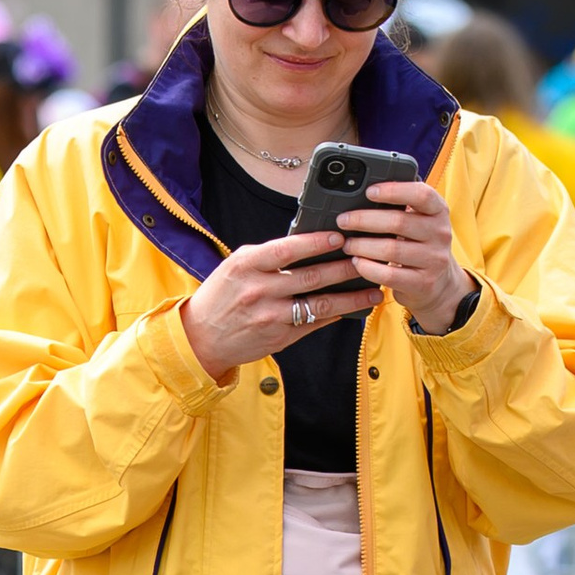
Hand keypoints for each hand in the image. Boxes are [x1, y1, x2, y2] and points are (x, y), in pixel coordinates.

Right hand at [184, 231, 369, 378]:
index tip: (339, 237)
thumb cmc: (220, 296)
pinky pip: (313, 324)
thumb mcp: (236, 266)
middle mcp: (260, 291)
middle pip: (311, 277)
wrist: (200, 338)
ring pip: (319, 305)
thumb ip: (268, 255)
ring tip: (373, 293)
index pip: (287, 249)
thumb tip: (307, 244)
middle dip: (344, 269)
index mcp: (247, 266)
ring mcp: (271, 317)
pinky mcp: (279, 337)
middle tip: (367, 260)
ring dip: (350, 299)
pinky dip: (334, 316)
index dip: (316, 242)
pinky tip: (352, 309)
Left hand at [337, 179, 470, 331]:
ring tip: (347, 244)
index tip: (369, 192)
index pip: (421, 194)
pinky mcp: (423, 283)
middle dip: (364, 220)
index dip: (394, 191)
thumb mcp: (419, 221)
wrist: (440, 283)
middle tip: (343, 221)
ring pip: (391, 249)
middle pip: (399, 222)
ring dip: (362, 246)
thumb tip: (361, 196)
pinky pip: (389, 275)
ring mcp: (434, 260)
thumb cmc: (419, 244)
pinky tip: (357, 263)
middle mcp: (440, 233)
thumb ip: (400, 207)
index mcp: (439, 210)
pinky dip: (368, 268)